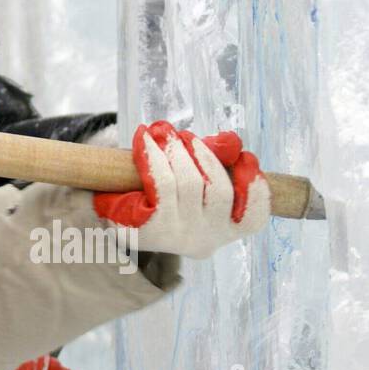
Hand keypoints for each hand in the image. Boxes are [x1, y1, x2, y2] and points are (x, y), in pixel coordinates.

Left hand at [93, 121, 269, 258]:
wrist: (113, 221)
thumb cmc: (160, 199)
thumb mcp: (190, 186)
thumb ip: (212, 166)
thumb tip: (229, 141)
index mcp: (224, 230)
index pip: (253, 218)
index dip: (255, 187)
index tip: (245, 157)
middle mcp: (206, 237)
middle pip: (221, 191)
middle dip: (205, 155)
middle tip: (186, 136)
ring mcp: (180, 235)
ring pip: (190, 183)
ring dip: (177, 150)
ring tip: (162, 132)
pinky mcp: (153, 227)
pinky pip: (162, 182)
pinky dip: (154, 154)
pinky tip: (144, 137)